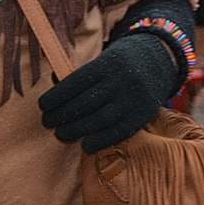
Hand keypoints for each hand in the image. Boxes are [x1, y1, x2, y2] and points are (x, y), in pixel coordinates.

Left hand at [39, 32, 179, 152]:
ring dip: (76, 130)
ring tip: (61, 134)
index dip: (57, 96)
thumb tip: (53, 97)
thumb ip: (83, 77)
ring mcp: (133, 98)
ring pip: (100, 119)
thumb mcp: (104, 60)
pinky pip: (119, 131)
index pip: (76, 83)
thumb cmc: (121, 63)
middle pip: (85, 103)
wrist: (160, 58)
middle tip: (47, 122)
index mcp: (107, 64)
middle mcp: (120, 81)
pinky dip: (101, 141)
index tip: (43, 106)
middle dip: (62, 115)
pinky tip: (86, 145)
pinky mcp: (143, 114)